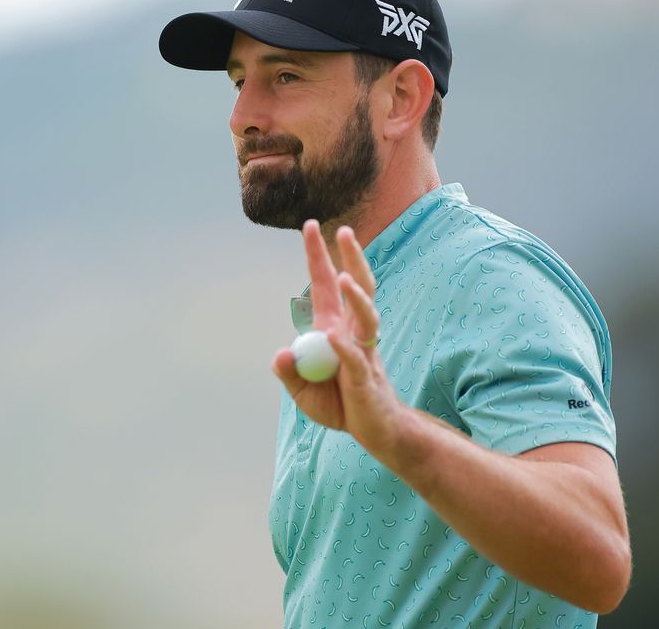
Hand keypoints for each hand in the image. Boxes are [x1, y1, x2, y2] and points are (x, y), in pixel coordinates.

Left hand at [272, 221, 404, 453]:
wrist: (376, 432)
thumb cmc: (341, 405)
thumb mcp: (303, 390)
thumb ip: (289, 371)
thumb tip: (282, 353)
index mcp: (332, 328)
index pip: (325, 285)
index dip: (319, 256)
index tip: (310, 226)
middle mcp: (351, 332)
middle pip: (355, 288)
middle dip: (350, 260)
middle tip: (345, 231)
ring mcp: (363, 352)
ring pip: (365, 317)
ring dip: (355, 298)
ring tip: (344, 279)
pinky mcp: (366, 377)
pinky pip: (355, 358)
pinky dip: (344, 349)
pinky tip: (334, 338)